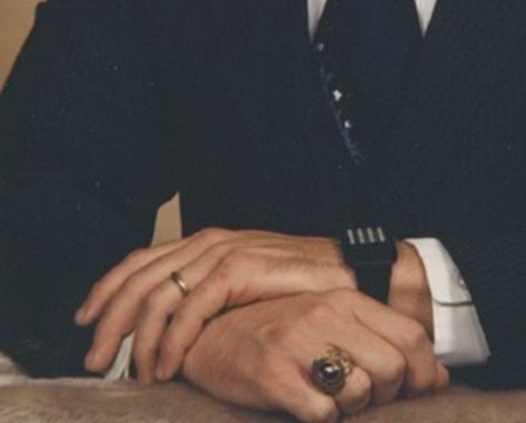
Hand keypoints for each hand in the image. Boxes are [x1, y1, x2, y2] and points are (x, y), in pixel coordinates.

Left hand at [76, 228, 432, 383]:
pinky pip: (189, 308)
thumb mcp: (246, 287)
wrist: (351, 275)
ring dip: (137, 339)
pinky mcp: (239, 269)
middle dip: (109, 321)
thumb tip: (171, 325)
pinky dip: (170, 340)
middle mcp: (209, 241)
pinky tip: (167, 365)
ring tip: (134, 373)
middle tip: (95, 359)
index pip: (141, 261)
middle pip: (139, 277)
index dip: (106, 290)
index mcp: (206, 243)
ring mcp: (224, 252)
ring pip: (157, 294)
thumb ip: (211, 296)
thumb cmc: (301, 289)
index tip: (85, 321)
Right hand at [179, 291, 447, 420]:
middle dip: (388, 394)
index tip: (419, 393)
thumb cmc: (277, 333)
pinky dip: (322, 419)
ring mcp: (299, 344)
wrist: (209, 335)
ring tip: (332, 401)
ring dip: (354, 408)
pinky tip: (307, 408)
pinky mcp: (273, 375)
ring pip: (361, 391)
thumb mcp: (330, 322)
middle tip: (366, 399)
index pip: (411, 336)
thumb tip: (442, 377)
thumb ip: (380, 339)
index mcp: (344, 299)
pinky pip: (322, 413)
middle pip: (392, 367)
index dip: (425, 373)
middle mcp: (325, 314)